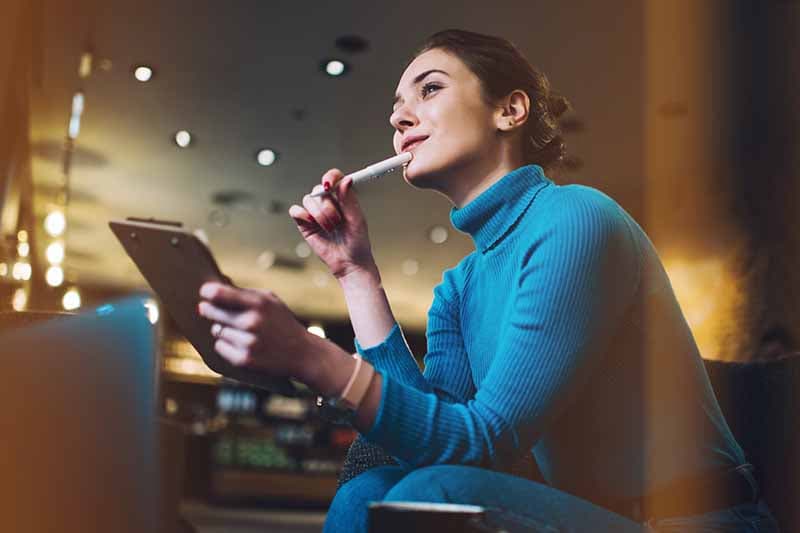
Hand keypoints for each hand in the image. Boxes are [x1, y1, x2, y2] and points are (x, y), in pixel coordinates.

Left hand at [197, 282, 315, 377]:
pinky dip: (225, 345)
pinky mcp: (244, 360)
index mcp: (260, 303)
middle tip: (205, 308)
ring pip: (216, 331)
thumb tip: (213, 288)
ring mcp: (248, 343)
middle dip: (209, 310)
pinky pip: (220, 347)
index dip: (208, 292)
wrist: (303, 353)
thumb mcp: (271, 301)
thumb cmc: (282, 323)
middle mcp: (252, 322)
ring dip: (222, 329)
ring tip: (239, 330)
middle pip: (213, 312)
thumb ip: (244, 293)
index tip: (204, 293)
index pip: (220, 294)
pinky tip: (240, 343)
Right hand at [289, 169, 376, 278]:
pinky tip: (312, 223)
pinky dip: (302, 214)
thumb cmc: (357, 241)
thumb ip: (349, 199)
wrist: (348, 262)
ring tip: (329, 228)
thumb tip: (346, 179)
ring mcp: (315, 212)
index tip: (329, 184)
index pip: (334, 178)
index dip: (330, 177)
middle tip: (337, 221)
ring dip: (319, 214)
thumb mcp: (356, 219)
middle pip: (319, 190)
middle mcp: (328, 202)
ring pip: (308, 200)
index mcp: (343, 198)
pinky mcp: (304, 223)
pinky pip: (296, 210)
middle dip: (327, 206)